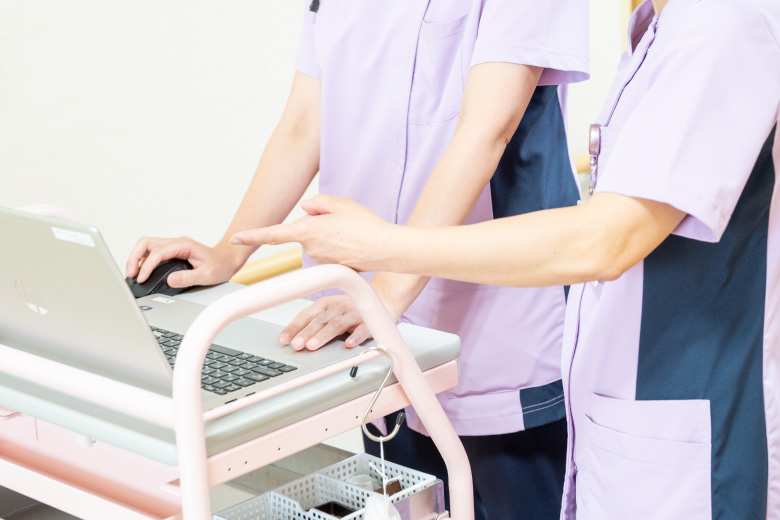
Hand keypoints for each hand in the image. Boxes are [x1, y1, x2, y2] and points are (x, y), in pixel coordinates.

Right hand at [126, 237, 246, 287]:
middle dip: (134, 257)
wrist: (227, 260)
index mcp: (183, 245)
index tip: (142, 278)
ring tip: (134, 275)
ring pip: (147, 246)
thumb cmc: (220, 265)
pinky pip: (152, 252)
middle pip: (146, 243)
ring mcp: (173, 246)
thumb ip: (188, 278)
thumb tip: (169, 280)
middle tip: (131, 274)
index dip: (147, 265)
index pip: (158, 252)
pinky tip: (143, 272)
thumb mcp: (207, 275)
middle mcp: (176, 242)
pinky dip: (144, 261)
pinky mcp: (172, 252)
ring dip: (137, 258)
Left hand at [230, 195, 391, 270]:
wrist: (386, 249)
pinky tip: (353, 243)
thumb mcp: (340, 203)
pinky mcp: (331, 267)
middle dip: (317, 225)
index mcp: (308, 231)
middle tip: (341, 221)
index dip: (252, 235)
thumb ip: (318, 203)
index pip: (273, 234)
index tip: (236, 237)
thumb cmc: (366, 226)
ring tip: (351, 233)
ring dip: (330, 235)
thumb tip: (308, 209)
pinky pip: (329, 251)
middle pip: (304, 232)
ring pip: (317, 242)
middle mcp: (311, 248)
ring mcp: (321, 260)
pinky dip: (338, 246)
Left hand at [278, 271, 425, 350]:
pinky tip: (348, 345)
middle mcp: (338, 307)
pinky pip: (362, 329)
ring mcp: (354, 314)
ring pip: (336, 325)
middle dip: (306, 333)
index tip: (284, 339)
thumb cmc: (352, 309)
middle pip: (319, 320)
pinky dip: (355, 337)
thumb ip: (316, 323)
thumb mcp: (331, 311)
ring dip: (323, 336)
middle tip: (296, 345)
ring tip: (312, 346)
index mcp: (327, 303)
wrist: (382, 301)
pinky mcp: (369, 322)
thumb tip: (294, 338)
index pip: (306, 314)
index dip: (294, 326)